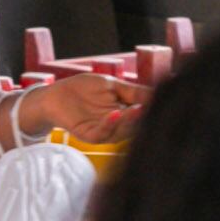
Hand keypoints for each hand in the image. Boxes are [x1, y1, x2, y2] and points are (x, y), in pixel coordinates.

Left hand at [12, 70, 149, 146]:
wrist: (56, 93)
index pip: (143, 115)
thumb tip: (158, 92)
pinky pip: (101, 133)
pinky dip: (109, 124)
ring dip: (129, 121)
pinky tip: (116, 113)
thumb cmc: (84, 88)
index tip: (162, 101)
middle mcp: (117, 127)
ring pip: (121, 131)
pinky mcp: (88, 135)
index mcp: (125, 115)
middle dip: (144, 117)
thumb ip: (133, 91)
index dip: (152, 109)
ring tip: (137, 109)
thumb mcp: (112, 85)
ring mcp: (103, 132)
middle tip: (152, 107)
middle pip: (135, 126)